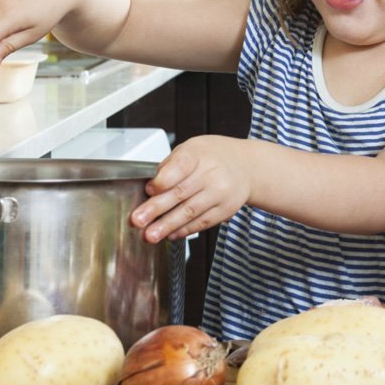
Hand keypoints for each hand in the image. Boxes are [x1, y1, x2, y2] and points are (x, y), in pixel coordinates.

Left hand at [131, 135, 250, 243]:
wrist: (247, 166)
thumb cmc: (213, 157)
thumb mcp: (192, 148)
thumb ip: (171, 166)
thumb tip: (152, 189)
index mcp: (199, 153)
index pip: (180, 167)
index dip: (162, 181)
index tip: (148, 191)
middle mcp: (212, 173)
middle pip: (181, 192)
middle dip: (156, 209)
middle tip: (138, 220)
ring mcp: (221, 192)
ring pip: (190, 211)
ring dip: (167, 225)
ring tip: (151, 235)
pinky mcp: (226, 209)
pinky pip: (202, 222)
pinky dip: (184, 230)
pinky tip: (170, 234)